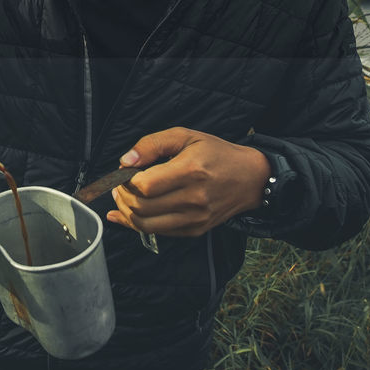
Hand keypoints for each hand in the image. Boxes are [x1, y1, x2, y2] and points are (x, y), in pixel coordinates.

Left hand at [107, 127, 270, 237]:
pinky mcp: (196, 229)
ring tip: (123, 198)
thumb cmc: (217, 153)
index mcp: (190, 171)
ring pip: (146, 225)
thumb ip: (152, 144)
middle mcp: (194, 198)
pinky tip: (126, 215)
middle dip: (122, 197)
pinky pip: (159, 233)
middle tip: (119, 185)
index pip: (145, 185)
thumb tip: (126, 161)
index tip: (123, 172)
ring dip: (126, 213)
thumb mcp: (185, 136)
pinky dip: (138, 225)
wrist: (250, 178)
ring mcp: (195, 218)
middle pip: (142, 207)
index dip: (126, 180)